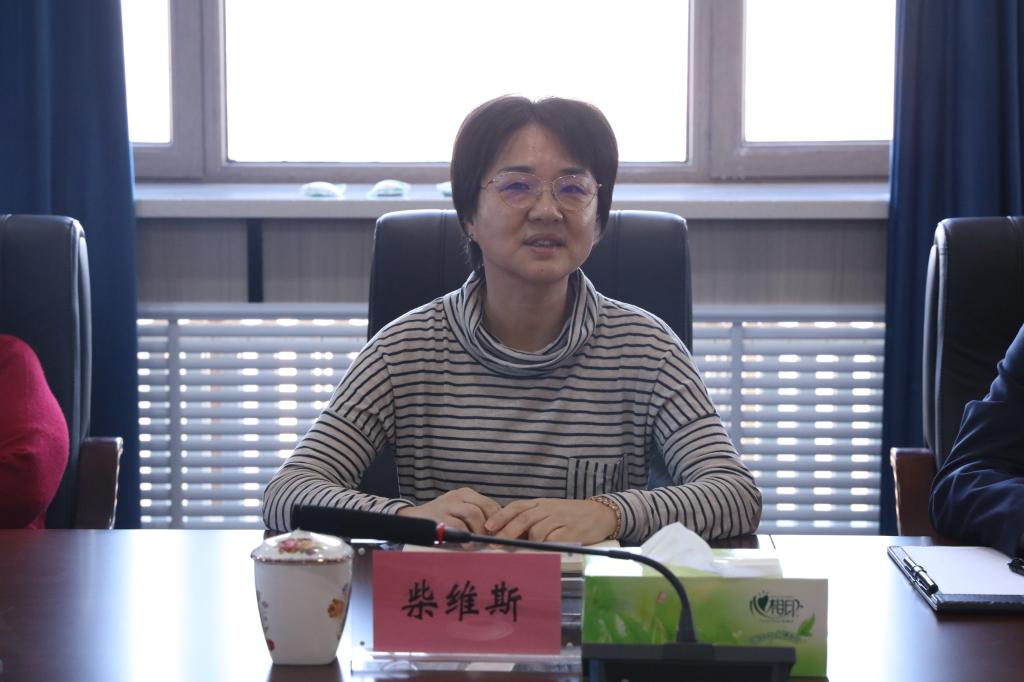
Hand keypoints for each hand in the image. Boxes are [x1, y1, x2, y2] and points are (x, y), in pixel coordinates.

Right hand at [396, 487, 500, 533]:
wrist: (414, 519)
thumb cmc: (442, 518)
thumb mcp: (459, 511)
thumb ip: (476, 516)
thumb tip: (497, 531)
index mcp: (465, 494)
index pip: (490, 503)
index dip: (499, 520)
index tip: (500, 533)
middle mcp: (457, 496)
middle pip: (484, 507)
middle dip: (491, 525)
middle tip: (492, 539)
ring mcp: (447, 506)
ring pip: (473, 513)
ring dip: (479, 530)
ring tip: (479, 541)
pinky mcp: (439, 517)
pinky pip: (458, 526)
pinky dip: (467, 538)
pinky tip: (468, 546)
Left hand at [484, 498, 616, 544]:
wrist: (600, 514)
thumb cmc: (570, 516)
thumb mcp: (549, 511)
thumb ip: (531, 519)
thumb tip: (505, 534)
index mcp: (540, 503)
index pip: (517, 506)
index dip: (501, 516)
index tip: (488, 527)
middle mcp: (548, 509)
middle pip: (523, 519)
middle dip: (507, 532)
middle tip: (496, 543)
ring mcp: (559, 519)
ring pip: (536, 531)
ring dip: (527, 543)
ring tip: (520, 551)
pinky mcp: (570, 532)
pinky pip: (552, 541)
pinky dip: (544, 547)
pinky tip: (540, 551)